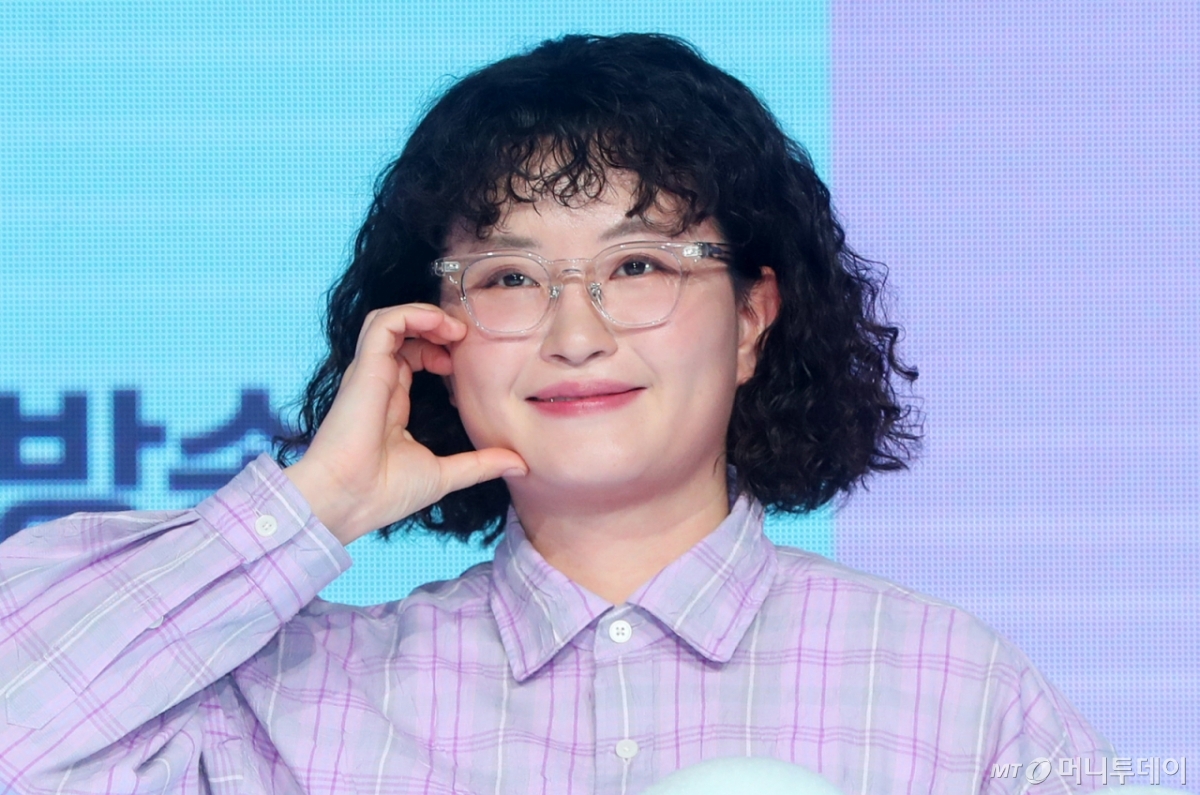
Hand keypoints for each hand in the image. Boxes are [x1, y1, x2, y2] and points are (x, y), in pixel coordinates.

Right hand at [283, 303, 526, 544]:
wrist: (350, 501)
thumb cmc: (384, 493)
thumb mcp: (445, 474)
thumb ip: (481, 464)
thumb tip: (520, 464)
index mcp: (391, 401)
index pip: (411, 357)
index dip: (440, 350)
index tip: (464, 365)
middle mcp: (378, 382)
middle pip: (403, 333)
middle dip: (436, 327)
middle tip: (465, 339)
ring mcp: (369, 373)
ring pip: (390, 320)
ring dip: (425, 316)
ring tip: (454, 330)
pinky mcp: (365, 368)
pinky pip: (384, 323)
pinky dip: (412, 314)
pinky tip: (440, 327)